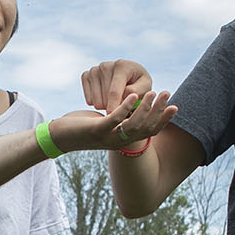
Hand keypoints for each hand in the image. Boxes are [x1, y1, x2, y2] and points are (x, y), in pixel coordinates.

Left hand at [47, 91, 175, 152]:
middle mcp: (119, 141)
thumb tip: (130, 107)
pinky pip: (115, 119)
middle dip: (159, 110)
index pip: (149, 131)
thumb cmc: (82, 126)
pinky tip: (133, 95)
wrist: (60, 136)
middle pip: (146, 128)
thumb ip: (119, 117)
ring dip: (145, 108)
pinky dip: (126, 107)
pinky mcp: (97, 131)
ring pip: (133, 124)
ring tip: (153, 93)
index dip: (163, 120)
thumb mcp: (105, 122)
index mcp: (124, 139)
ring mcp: (109, 137)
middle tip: (167, 93)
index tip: (174, 106)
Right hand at [80, 59, 152, 111]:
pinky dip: (96, 103)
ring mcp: (94, 70)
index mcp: (121, 66)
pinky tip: (105, 99)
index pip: (114, 92)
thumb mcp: (145, 89)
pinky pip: (88, 98)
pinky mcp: (86, 75)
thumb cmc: (139, 85)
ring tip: (115, 102)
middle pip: (104, 97)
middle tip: (122, 107)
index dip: (114, 108)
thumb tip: (125, 97)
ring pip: (95, 100)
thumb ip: (138, 93)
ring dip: (105, 106)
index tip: (115, 121)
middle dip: (113, 106)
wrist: (129, 77)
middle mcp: (105, 65)